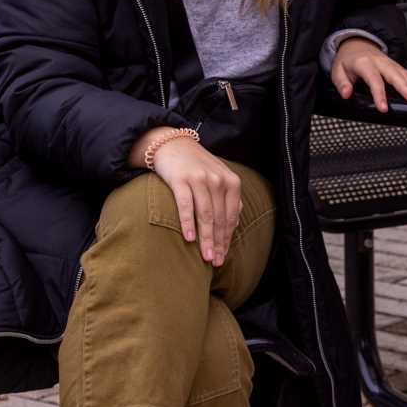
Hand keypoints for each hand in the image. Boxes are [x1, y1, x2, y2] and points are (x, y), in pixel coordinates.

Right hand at [133, 128, 241, 265]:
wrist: (172, 144)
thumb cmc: (196, 166)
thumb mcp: (218, 178)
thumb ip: (227, 199)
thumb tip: (234, 225)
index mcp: (231, 182)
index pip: (231, 217)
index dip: (227, 239)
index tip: (223, 257)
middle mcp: (218, 180)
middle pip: (220, 219)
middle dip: (218, 243)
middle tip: (215, 262)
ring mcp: (200, 179)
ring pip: (206, 215)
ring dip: (206, 238)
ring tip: (206, 257)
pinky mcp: (181, 179)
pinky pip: (186, 205)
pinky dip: (189, 222)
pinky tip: (189, 238)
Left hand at [330, 37, 406, 112]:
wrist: (356, 44)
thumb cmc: (348, 60)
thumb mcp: (338, 70)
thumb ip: (342, 83)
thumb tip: (346, 94)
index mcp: (364, 63)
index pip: (374, 80)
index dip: (379, 94)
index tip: (383, 107)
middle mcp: (379, 62)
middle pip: (394, 75)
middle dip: (405, 87)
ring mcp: (389, 63)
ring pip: (403, 74)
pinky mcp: (395, 65)